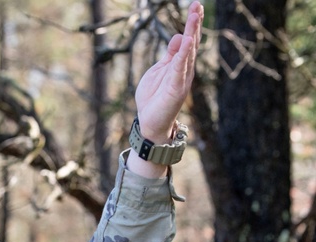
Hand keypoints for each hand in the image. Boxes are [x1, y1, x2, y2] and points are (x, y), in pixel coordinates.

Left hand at [134, 1, 203, 143]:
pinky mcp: (176, 87)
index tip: (195, 6)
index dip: (191, 24)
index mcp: (179, 64)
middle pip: (191, 42)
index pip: (187, 40)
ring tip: (194, 15)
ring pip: (188, 51)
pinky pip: (180, 67)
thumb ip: (169, 55)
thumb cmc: (153, 98)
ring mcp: (182, 77)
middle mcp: (184, 69)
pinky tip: (188, 39)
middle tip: (197, 5)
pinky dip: (184, 53)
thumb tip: (178, 35)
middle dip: (194, 23)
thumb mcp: (158, 71)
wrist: (150, 123)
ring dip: (192, 33)